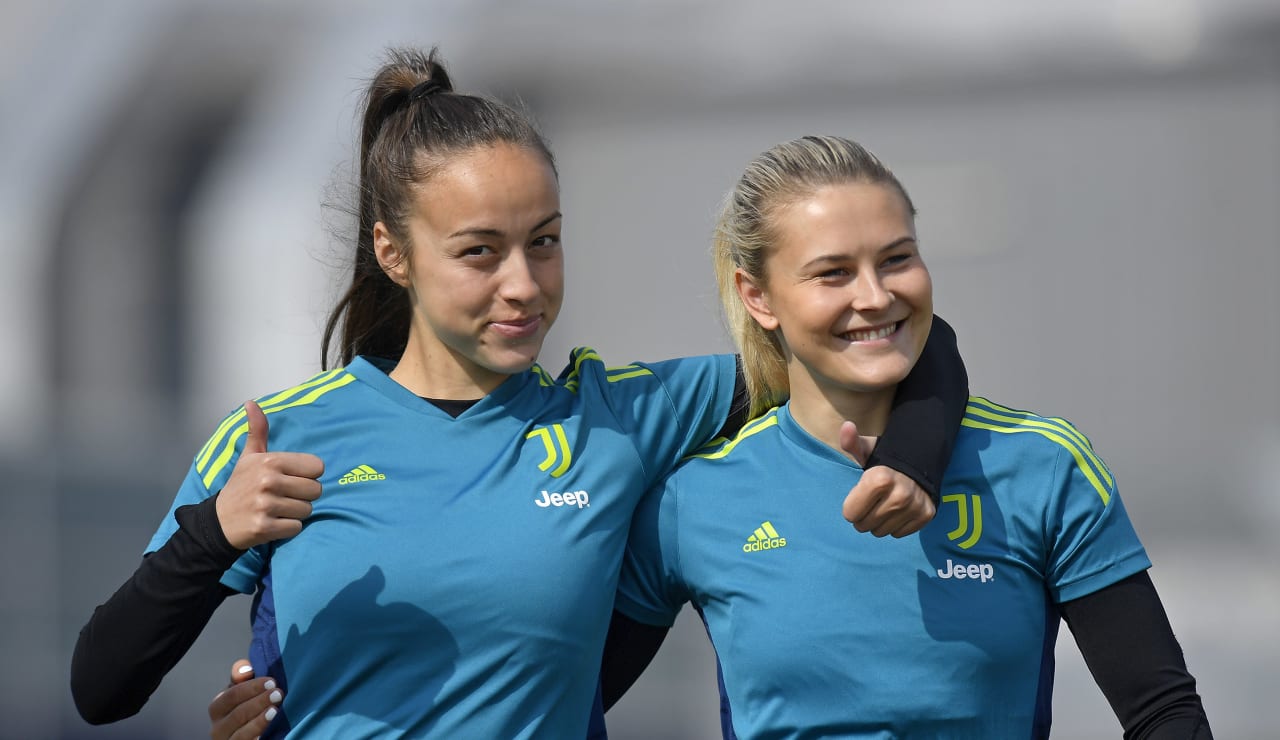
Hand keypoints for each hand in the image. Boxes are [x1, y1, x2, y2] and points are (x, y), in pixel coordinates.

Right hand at [209, 660, 281, 739]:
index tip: (272, 682)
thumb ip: (242, 676)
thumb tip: (245, 670)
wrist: (251, 732)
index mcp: (217, 708)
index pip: (231, 696)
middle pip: (238, 714)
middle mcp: (218, 728)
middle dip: (259, 702)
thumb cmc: (249, 704)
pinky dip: (259, 736)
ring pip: (242, 734)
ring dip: (260, 721)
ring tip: (276, 711)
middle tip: (278, 694)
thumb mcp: (243, 689)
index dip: (252, 687)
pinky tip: (272, 730)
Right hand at [215, 400, 323, 549]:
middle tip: (282, 496)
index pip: (317, 467)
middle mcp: (268, 481)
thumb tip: (251, 402)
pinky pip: (296, 528)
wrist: (219, 521)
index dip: (308, 475)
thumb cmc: (241, 485)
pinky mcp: (264, 527)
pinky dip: (288, 528)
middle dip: (303, 495)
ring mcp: (265, 505)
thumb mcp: (249, 456)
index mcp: (269, 461)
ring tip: (276, 509)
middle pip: (316, 490)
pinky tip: (272, 522)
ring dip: (295, 513)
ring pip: (307, 510)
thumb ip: (257, 430)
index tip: (291, 478)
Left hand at [839, 420, 936, 537]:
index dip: (851, 506)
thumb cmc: (885, 458)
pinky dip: (895, 525)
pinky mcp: (926, 515)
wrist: (921, 462)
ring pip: (881, 532)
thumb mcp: (867, 449)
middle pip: (864, 526)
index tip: (858, 496)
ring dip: (878, 522)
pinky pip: (899, 534)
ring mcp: (915, 507)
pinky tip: (897, 510)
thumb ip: (852, 442)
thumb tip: (846, 426)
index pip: (850, 514)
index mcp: (879, 479)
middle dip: (862, 516)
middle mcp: (899, 495)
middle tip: (870, 502)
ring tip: (883, 506)